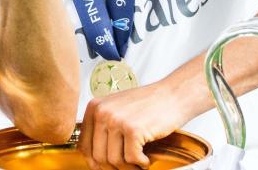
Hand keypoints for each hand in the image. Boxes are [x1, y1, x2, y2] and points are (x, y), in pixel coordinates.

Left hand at [78, 82, 192, 169]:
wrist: (173, 95)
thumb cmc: (149, 103)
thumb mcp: (117, 109)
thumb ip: (103, 128)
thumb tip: (93, 159)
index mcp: (95, 107)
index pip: (84, 146)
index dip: (95, 161)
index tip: (106, 166)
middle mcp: (102, 112)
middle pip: (98, 156)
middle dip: (114, 166)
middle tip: (128, 164)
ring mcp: (116, 120)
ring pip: (114, 160)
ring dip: (128, 165)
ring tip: (139, 159)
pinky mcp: (133, 130)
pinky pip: (131, 159)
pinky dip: (141, 163)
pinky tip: (147, 157)